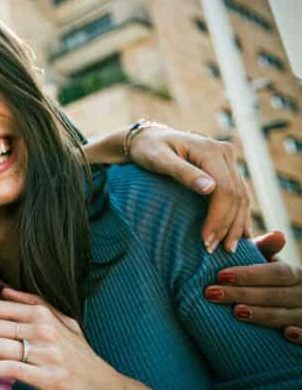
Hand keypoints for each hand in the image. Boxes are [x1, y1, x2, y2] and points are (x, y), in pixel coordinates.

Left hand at [128, 125, 248, 253]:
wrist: (147, 139)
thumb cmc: (147, 150)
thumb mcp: (158, 159)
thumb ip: (182, 172)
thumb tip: (209, 188)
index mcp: (210, 150)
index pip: (224, 190)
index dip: (218, 218)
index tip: (206, 241)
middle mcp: (224, 153)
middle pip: (236, 195)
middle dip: (228, 225)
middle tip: (216, 250)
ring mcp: (228, 160)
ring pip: (241, 197)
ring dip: (236, 224)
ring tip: (228, 248)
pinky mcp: (226, 168)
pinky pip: (238, 194)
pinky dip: (238, 215)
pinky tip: (238, 233)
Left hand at [204, 231, 301, 344]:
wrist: (289, 308)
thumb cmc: (272, 284)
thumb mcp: (269, 266)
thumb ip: (265, 251)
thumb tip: (278, 235)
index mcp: (296, 274)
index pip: (276, 272)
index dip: (250, 274)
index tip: (220, 275)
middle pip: (276, 294)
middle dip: (243, 294)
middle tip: (212, 294)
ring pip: (287, 315)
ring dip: (263, 314)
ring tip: (236, 312)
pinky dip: (301, 335)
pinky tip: (286, 334)